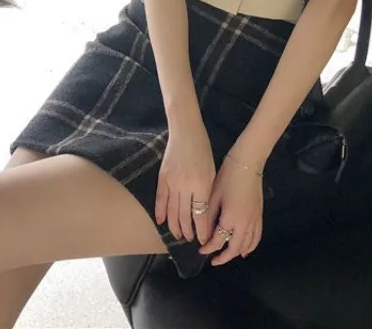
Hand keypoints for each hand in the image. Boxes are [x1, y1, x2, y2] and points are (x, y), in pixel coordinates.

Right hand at [155, 119, 215, 243]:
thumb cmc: (203, 150)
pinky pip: (160, 199)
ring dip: (174, 226)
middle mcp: (186, 187)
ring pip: (171, 212)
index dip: (201, 230)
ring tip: (177, 236)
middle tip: (189, 240)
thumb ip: (207, 192)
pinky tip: (161, 222)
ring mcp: (172, 182)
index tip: (203, 240)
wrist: (185, 131)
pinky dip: (160, 212)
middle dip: (187, 231)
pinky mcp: (162, 177)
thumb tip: (205, 213)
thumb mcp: (211, 172)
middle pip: (184, 217)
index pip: (201, 215)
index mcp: (202, 185)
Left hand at [198, 154, 263, 265]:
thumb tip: (204, 233)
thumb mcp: (214, 195)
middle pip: (234, 248)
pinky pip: (257, 237)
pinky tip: (246, 249)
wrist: (247, 163)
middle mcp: (244, 223)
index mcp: (230, 218)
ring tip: (227, 255)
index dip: (208, 248)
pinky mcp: (259, 215)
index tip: (201, 250)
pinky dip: (251, 246)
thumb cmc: (228, 176)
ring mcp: (254, 220)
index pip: (218, 241)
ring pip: (247, 245)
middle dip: (223, 257)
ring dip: (237, 253)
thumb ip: (208, 217)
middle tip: (213, 260)